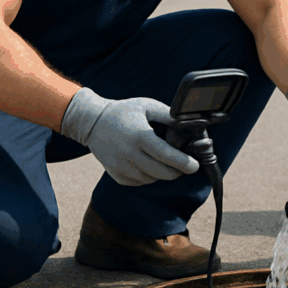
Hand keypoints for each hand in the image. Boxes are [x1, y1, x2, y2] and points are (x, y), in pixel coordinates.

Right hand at [61, 87, 199, 186]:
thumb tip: (188, 124)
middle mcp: (129, 154)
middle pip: (161, 173)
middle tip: (184, 165)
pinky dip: (148, 176)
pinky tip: (148, 163)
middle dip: (177, 171)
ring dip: (162, 173)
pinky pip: (140, 182)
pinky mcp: (116, 175)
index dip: (183, 162)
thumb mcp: (146, 106)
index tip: (195, 165)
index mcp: (139, 136)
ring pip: (151, 179)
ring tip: (163, 160)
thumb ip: (168, 115)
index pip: (165, 155)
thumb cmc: (123, 112)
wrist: (92, 123)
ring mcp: (121, 167)